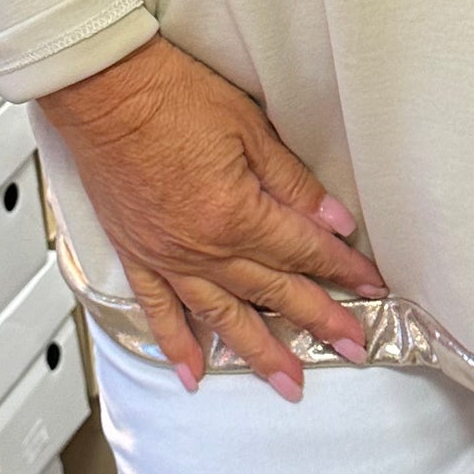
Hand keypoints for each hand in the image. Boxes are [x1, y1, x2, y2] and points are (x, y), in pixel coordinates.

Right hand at [38, 35, 383, 398]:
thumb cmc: (169, 94)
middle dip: (319, 321)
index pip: (304, 250)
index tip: (372, 287)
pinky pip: (158, 312)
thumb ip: (292, 183)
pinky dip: (176, 346)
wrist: (101, 90)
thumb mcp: (248, 128)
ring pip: (222, 317)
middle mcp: (202, 249)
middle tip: (354, 348)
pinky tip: (193, 374)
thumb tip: (334, 222)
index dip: (343, 269)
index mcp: (237, 215)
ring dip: (260, 352)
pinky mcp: (136, 255)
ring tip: (289, 383)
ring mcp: (166, 258)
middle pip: (274, 291)